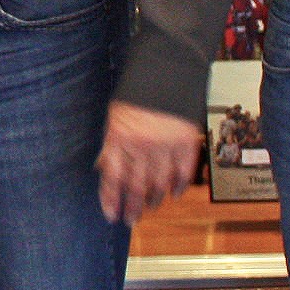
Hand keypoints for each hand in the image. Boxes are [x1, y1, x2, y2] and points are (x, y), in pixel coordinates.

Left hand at [94, 100, 202, 223]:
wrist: (168, 68)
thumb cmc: (138, 91)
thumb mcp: (115, 116)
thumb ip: (110, 144)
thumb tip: (101, 167)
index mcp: (120, 138)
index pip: (112, 178)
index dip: (110, 199)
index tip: (110, 215)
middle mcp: (142, 146)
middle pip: (136, 186)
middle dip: (132, 207)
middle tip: (130, 220)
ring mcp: (166, 146)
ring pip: (159, 184)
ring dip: (153, 200)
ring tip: (149, 208)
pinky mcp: (187, 143)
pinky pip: (183, 173)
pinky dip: (178, 187)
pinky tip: (173, 194)